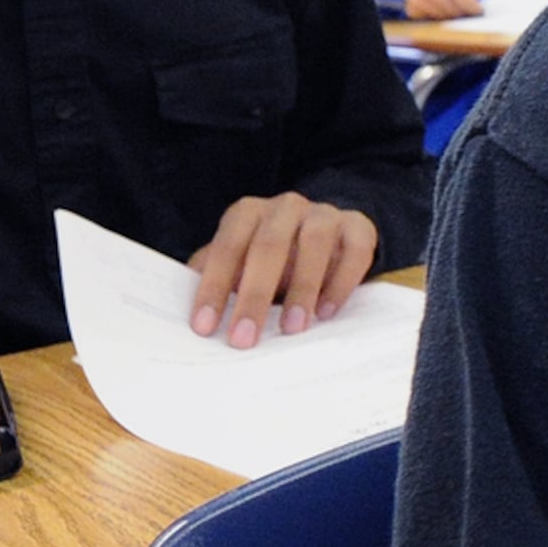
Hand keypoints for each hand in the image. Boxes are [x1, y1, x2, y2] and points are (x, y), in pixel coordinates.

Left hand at [187, 191, 379, 345]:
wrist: (326, 235)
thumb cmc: (270, 258)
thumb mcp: (239, 265)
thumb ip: (215, 279)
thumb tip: (190, 317)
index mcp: (248, 214)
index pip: (227, 248)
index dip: (214, 287)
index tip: (205, 327)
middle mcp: (285, 207)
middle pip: (268, 246)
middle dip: (254, 296)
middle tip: (244, 339)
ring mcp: (324, 214)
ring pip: (315, 242)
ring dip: (302, 287)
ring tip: (292, 328)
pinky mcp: (357, 228)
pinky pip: (354, 251)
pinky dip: (341, 282)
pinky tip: (327, 312)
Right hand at [404, 0, 495, 19]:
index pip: (465, 1)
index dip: (475, 8)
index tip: (481, 11)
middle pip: (455, 11)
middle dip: (465, 12)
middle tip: (470, 10)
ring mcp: (418, 0)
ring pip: (443, 17)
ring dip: (452, 15)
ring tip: (456, 7)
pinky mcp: (412, 7)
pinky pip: (430, 19)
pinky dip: (437, 15)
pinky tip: (440, 7)